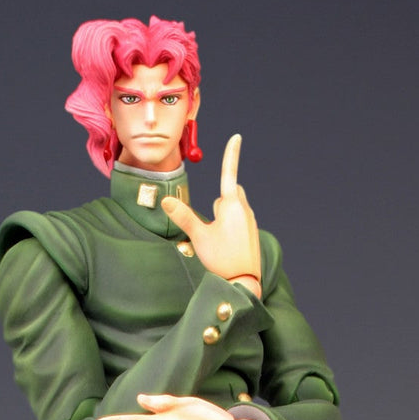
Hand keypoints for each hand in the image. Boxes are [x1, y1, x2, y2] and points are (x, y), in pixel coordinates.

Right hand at [160, 135, 260, 293]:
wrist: (244, 282)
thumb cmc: (222, 259)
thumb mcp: (198, 237)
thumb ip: (183, 216)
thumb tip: (165, 200)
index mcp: (231, 205)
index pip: (229, 172)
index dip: (231, 154)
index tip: (237, 137)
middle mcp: (245, 209)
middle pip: (230, 192)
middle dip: (220, 200)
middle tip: (210, 225)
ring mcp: (251, 221)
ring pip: (234, 207)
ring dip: (224, 214)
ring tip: (218, 240)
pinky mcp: (253, 233)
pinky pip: (240, 220)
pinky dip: (231, 226)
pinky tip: (226, 245)